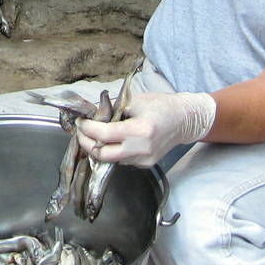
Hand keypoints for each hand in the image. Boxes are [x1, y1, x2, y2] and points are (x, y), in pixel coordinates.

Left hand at [75, 91, 215, 165]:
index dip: (87, 129)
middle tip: (81, 132)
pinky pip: (121, 160)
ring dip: (98, 148)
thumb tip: (91, 115)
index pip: (104, 134)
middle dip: (86, 144)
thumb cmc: (161, 106)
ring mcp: (144, 160)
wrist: (183, 120)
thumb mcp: (134, 101)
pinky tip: (110, 140)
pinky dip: (112, 151)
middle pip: (103, 155)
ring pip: (111, 160)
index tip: (81, 122)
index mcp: (140, 130)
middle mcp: (142, 149)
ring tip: (94, 133)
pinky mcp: (145, 164)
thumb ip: (111, 110)